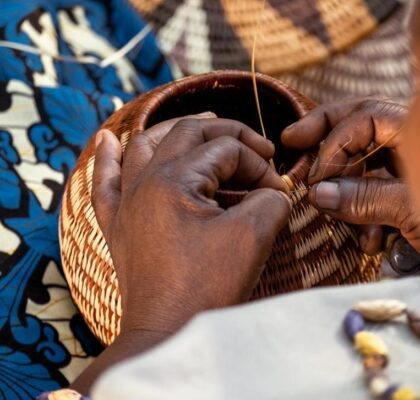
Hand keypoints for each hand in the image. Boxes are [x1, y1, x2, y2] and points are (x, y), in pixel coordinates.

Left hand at [92, 115, 291, 335]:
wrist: (167, 332)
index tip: (277, 190)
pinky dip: (107, 158)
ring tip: (202, 124)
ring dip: (175, 130)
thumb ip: (271, 200)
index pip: (226, 151)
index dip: (258, 165)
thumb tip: (275, 190)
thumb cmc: (208, 287)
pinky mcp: (117, 225)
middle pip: (188, 133)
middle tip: (256, 150)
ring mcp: (126, 202)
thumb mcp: (253, 236)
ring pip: (144, 145)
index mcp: (174, 180)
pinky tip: (107, 138)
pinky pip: (104, 182)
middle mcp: (144, 182)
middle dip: (228, 135)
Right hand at [282, 98, 419, 268]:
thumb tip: (316, 193)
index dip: (334, 144)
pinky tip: (371, 245)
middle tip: (291, 140)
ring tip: (336, 219)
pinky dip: (361, 219)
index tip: (315, 175)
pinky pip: (368, 197)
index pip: (364, 118)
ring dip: (343, 193)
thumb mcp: (414, 209)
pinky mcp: (399, 200)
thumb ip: (364, 197)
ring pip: (358, 166)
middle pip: (357, 125)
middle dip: (323, 134)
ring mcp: (403, 172)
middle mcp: (410, 147)